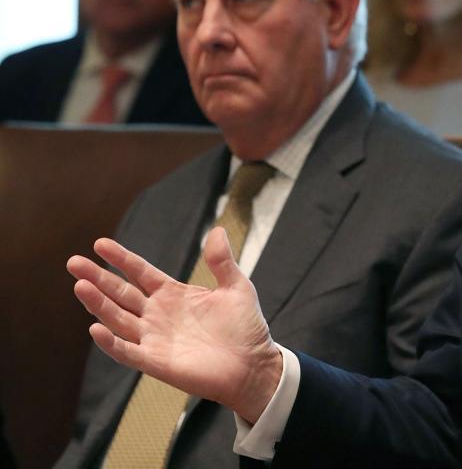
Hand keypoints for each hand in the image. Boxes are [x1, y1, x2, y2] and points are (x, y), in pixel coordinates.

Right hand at [67, 227, 282, 422]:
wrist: (254, 366)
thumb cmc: (246, 327)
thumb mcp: (236, 287)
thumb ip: (222, 262)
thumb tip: (217, 230)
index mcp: (173, 294)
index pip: (140, 272)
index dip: (121, 258)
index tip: (100, 243)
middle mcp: (157, 314)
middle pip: (121, 293)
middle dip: (98, 278)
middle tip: (74, 262)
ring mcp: (154, 338)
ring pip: (118, 318)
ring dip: (98, 304)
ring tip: (80, 286)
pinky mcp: (156, 362)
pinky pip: (127, 351)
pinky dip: (111, 342)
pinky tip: (96, 328)